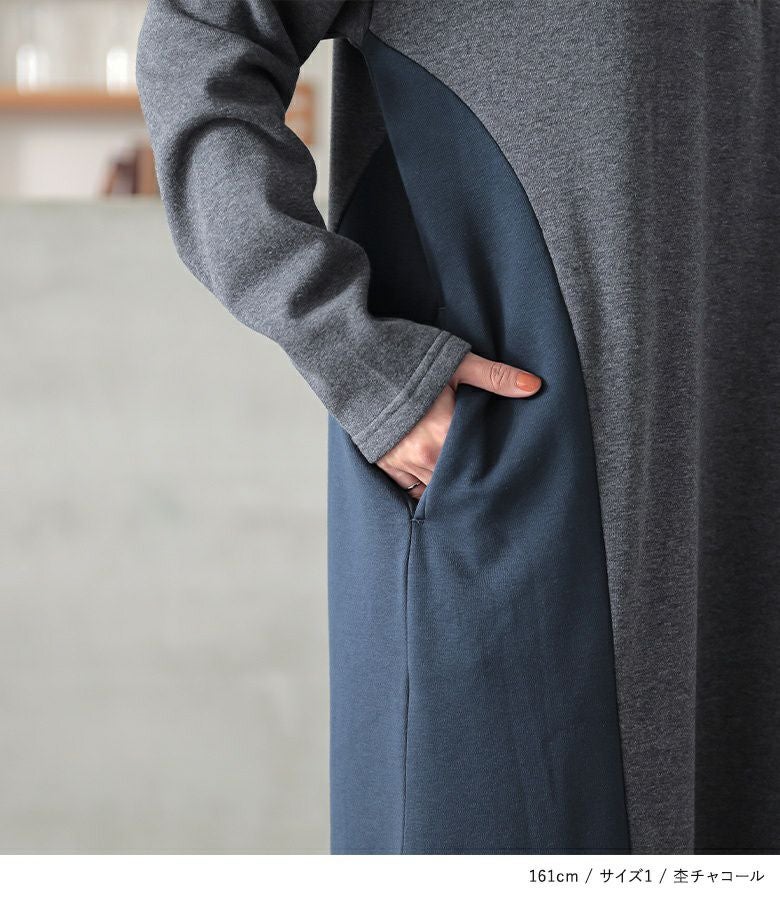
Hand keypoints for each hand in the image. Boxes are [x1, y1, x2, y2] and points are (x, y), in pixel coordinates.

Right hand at [377, 352, 541, 499]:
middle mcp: (425, 454)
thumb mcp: (457, 362)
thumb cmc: (408, 359)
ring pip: (434, 491)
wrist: (357, 360)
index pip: (477, 466)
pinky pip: (410, 491)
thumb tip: (535, 386)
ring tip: (465, 491)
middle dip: (470, 484)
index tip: (504, 475)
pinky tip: (437, 490)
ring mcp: (403, 462)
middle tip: (488, 488)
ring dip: (448, 489)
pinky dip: (424, 491)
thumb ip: (496, 377)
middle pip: (456, 483)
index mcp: (445, 432)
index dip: (490, 472)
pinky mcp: (385, 464)